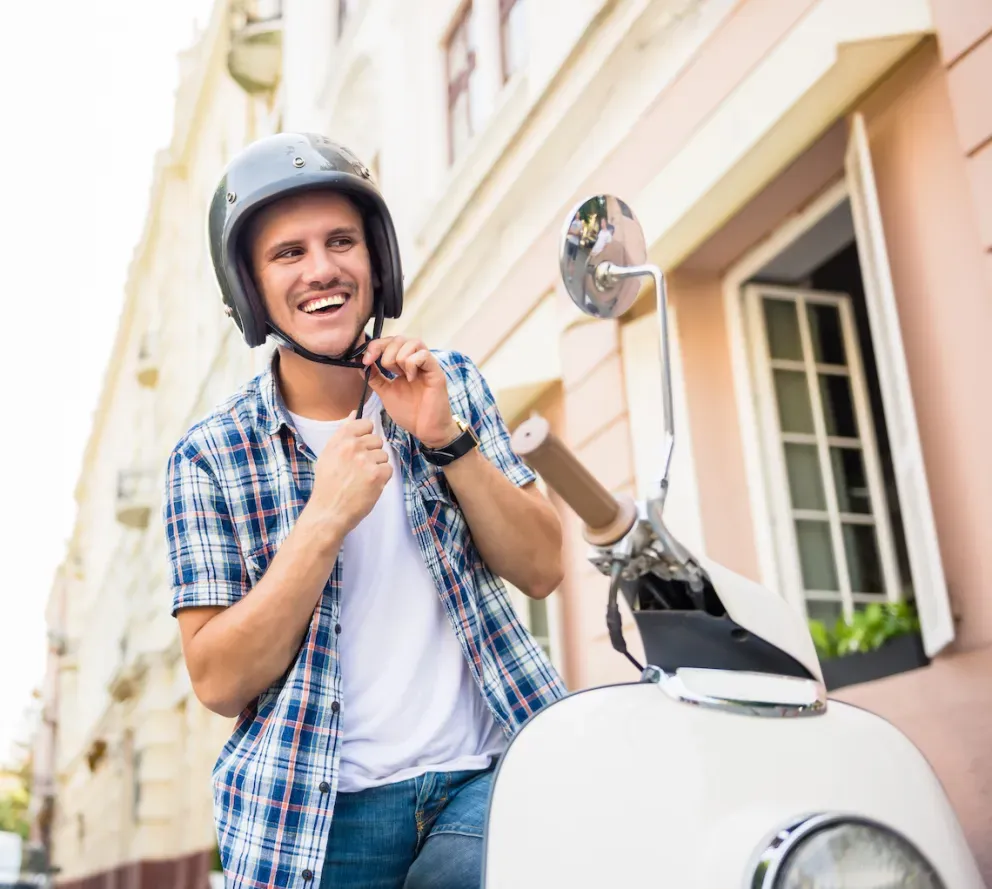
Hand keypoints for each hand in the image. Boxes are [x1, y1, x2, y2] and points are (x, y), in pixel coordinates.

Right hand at [307, 415, 391, 537]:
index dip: (365, 436)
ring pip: (383, 455)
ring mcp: (365, 460)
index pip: (365, 424)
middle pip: (377, 440)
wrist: (329, 511)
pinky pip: (388, 469)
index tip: (359, 449)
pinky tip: (368, 486)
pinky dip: (382, 478)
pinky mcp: (377, 475)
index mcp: (340, 439)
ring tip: (361, 479)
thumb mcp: (328, 454)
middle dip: (371, 454)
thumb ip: (343, 433)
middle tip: (358, 470)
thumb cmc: (328, 484)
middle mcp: (352, 447)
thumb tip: (354, 412)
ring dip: (377, 467)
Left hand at [363, 337, 460, 447]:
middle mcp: (416, 361)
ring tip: (401, 375)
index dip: (376, 346)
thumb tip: (360, 363)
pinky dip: (413, 364)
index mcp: (404, 364)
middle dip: (386, 350)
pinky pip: (424, 355)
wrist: (425, 430)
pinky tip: (411, 378)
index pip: (389, 342)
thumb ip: (375, 377)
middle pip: (400, 338)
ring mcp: (427, 365)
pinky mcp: (436, 372)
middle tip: (386, 369)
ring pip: (413, 342)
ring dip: (400, 357)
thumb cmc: (410, 412)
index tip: (366, 360)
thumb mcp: (386, 392)